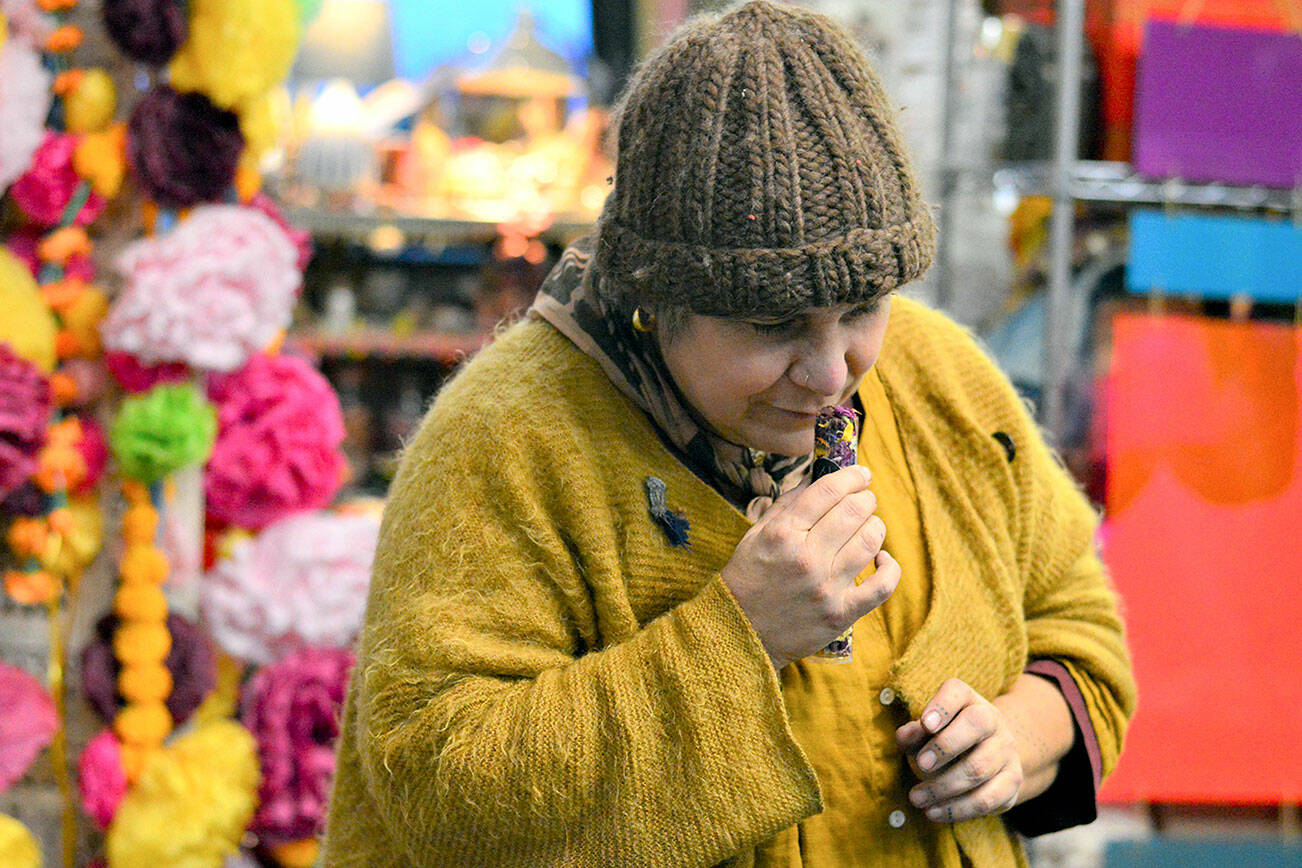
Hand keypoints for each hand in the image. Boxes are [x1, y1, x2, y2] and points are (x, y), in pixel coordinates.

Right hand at [720, 464, 899, 669]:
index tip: (861, 474)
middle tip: (864, 499)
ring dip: (875, 526)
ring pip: (871, 541)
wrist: (739, 632)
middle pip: (854, 511)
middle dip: (865, 498)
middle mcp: (806, 557)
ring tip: (869, 526)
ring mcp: (826, 587)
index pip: (829, 490)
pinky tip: (883, 559)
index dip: (852, 476)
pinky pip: (882, 586)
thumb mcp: (756, 535)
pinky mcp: (840, 614)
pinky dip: (890, 567)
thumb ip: (787, 506)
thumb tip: (819, 481)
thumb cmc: (747, 579)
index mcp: (783, 534)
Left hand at [896, 678, 1023, 823]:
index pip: (957, 692)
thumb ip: (913, 732)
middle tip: (920, 765)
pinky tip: (934, 812)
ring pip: (980, 768)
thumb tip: (906, 735)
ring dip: (944, 786)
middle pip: (977, 724)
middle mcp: (993, 720)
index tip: (925, 724)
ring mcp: (1007, 751)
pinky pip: (988, 799)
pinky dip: (958, 809)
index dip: (942, 706)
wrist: (987, 756)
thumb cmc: (944, 739)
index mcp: (968, 700)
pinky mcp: (1012, 782)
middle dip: (946, 746)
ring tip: (916, 798)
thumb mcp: (926, 732)